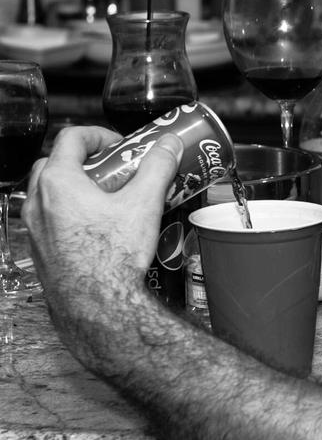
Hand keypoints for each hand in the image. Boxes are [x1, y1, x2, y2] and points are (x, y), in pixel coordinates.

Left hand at [24, 126, 181, 358]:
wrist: (96, 304)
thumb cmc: (112, 256)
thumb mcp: (144, 204)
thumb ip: (157, 168)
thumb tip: (167, 146)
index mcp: (59, 182)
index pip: (71, 138)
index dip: (98, 135)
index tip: (119, 145)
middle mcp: (38, 202)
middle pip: (55, 164)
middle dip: (84, 161)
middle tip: (112, 170)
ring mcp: (35, 228)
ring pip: (48, 194)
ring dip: (74, 188)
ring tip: (107, 200)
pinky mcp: (40, 250)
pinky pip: (50, 221)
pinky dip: (69, 214)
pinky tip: (97, 229)